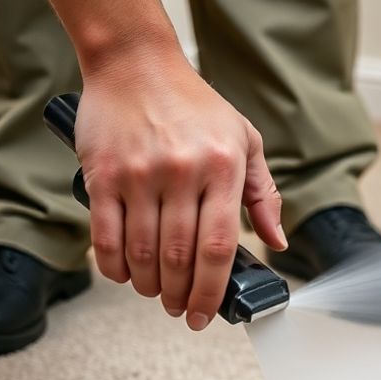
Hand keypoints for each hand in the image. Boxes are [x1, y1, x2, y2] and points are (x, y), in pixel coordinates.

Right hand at [75, 51, 288, 329]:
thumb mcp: (245, 141)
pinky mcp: (102, 175)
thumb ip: (264, 194)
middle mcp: (183, 173)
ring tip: (156, 293)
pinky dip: (114, 266)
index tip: (207, 314)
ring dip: (149, 285)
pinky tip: (125, 275)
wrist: (136, 64)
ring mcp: (140, 174)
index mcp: (223, 168)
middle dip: (181, 296)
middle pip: (181, 257)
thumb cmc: (195, 105)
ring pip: (143, 252)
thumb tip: (278, 243)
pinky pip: (105, 235)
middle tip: (181, 309)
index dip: (212, 291)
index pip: (220, 247)